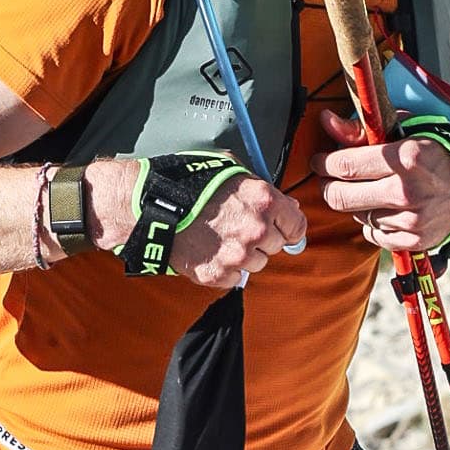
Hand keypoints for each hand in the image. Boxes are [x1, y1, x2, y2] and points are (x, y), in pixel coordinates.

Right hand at [84, 157, 304, 289]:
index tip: (279, 228)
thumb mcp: (231, 170)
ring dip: (243, 256)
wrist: (151, 205)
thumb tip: (286, 205)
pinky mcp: (218, 274)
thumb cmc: (189, 183)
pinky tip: (208, 251)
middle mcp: (256, 229)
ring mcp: (237, 255)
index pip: (297, 226)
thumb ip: (261, 189)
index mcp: (264, 201)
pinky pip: (234, 278)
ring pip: (257, 264)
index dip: (287, 226)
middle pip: (276, 246)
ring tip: (219, 239)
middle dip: (261, 239)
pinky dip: (224, 269)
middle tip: (237, 228)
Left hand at [314, 121, 449, 252]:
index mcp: (405, 158)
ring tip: (370, 191)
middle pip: (342, 197)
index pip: (345, 165)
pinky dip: (373, 223)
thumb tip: (325, 121)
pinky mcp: (413, 241)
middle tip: (330, 180)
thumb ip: (361, 129)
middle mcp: (406, 191)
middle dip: (328, 187)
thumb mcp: (406, 131)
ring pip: (357, 215)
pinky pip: (374, 235)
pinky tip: (385, 209)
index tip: (320, 162)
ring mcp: (410, 219)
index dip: (324, 164)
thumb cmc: (437, 154)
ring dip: (357, 204)